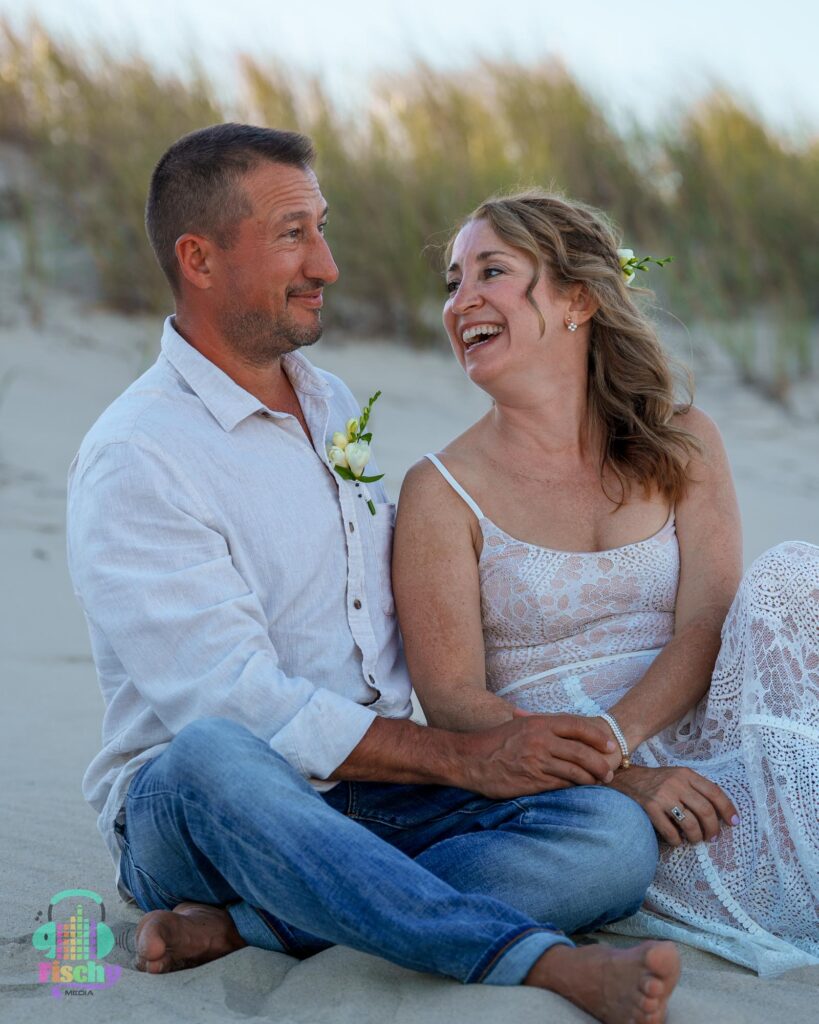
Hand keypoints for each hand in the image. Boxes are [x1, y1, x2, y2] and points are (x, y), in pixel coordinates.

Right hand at [457, 713, 617, 799]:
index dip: (597, 737)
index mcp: (539, 723)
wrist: (469, 759)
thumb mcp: (518, 724)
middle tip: (609, 772)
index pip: (578, 726)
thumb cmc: (494, 742)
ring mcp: (537, 761)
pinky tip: (579, 790)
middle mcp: (541, 740)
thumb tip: (561, 725)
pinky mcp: (533, 781)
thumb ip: (540, 724)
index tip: (610, 745)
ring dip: (591, 779)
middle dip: (600, 763)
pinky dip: (573, 787)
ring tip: (600, 783)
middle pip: (581, 751)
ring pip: (575, 771)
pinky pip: (561, 785)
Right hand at [608, 765, 738, 845]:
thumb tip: (720, 812)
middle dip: (713, 829)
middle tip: (713, 837)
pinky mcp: (650, 808)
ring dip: (696, 837)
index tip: (734, 822)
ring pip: (690, 824)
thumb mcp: (677, 777)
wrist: (626, 779)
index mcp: (686, 774)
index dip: (728, 809)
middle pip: (705, 811)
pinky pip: (671, 832)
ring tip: (695, 839)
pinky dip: (677, 841)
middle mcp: (676, 783)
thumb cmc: (657, 781)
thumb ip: (696, 788)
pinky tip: (677, 840)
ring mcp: (663, 796)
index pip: (715, 792)